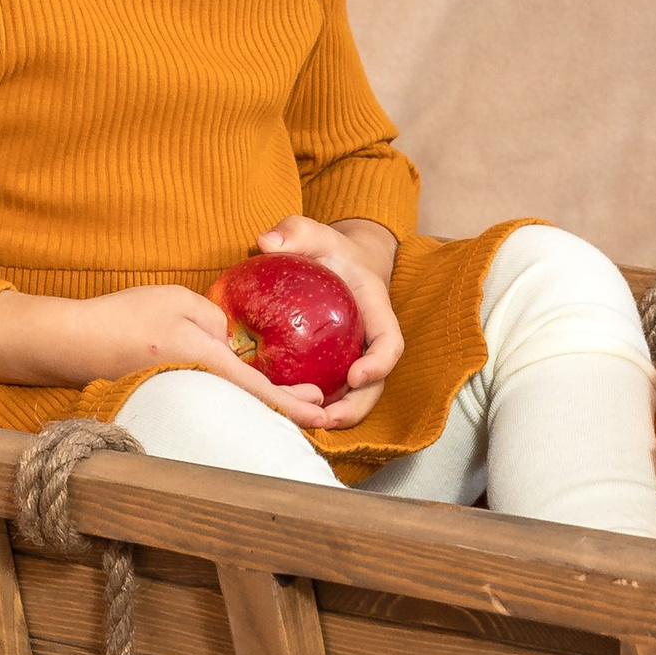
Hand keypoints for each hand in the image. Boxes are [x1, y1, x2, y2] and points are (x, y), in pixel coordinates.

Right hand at [0, 283, 331, 428]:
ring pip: (231, 402)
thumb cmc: (124, 315)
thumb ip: (213, 318)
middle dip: (288, 407)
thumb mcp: (176, 299)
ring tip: (294, 399)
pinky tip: (245, 389)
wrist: (73, 341)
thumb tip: (232, 344)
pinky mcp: (167, 397)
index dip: (292, 402)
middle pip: (250, 403)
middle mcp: (194, 385)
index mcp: (200, 358)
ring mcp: (179, 395)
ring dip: (262, 402)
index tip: (322, 413)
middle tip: (322, 409)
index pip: (256, 385)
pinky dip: (233, 396)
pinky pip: (209, 398)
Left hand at [255, 213, 402, 430]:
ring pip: (356, 396)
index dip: (380, 362)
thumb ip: (295, 231)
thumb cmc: (329, 249)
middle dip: (356, 406)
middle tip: (326, 417)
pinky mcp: (336, 366)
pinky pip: (332, 390)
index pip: (390, 342)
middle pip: (376, 383)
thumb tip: (265, 242)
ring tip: (306, 423)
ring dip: (337, 415)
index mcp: (376, 310)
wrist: (339, 261)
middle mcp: (370, 341)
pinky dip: (316, 404)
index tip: (357, 375)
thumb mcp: (315, 232)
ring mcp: (355, 357)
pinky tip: (287, 411)